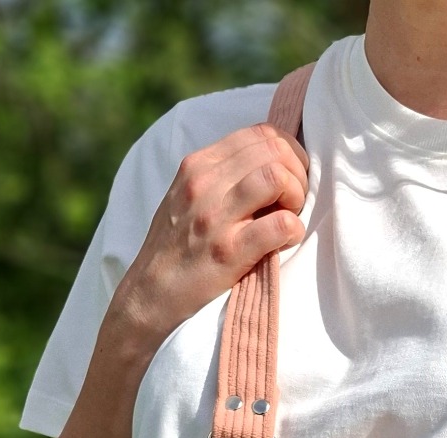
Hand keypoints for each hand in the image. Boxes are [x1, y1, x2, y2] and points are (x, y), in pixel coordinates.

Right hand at [116, 122, 309, 343]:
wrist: (149, 296)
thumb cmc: (176, 249)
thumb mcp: (188, 197)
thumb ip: (222, 177)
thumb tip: (270, 164)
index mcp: (198, 165)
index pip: (260, 133)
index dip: (288, 152)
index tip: (290, 178)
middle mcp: (204, 183)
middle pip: (274, 151)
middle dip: (298, 174)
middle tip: (293, 201)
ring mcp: (215, 217)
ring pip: (277, 177)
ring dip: (297, 197)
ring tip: (289, 216)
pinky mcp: (228, 252)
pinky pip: (280, 224)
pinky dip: (293, 231)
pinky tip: (285, 241)